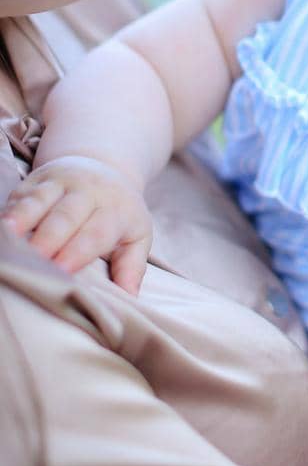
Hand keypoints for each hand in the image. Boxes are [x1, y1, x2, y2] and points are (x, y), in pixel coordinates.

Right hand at [1, 155, 151, 294]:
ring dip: (23, 217)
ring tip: (9, 235)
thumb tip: (130, 299)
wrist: (105, 166)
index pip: (95, 233)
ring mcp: (61, 183)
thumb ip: (132, 267)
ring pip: (40, 200)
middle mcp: (87, 193)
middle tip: (35, 260)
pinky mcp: (37, 179)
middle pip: (65, 216)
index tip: (63, 270)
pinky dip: (11, 209)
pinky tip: (2, 225)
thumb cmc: (119, 213)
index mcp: (114, 210)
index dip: (78, 251)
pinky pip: (22, 193)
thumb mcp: (137, 235)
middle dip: (48, 238)